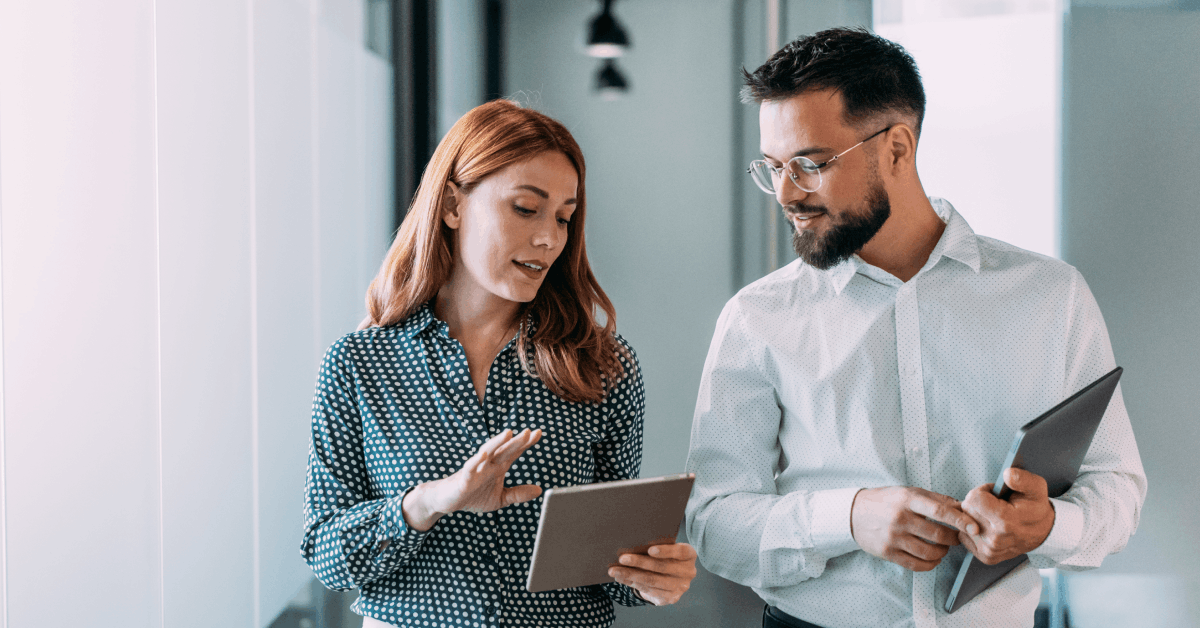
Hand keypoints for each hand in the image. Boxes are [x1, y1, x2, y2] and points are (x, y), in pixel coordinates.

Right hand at [402, 429, 542, 530]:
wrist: (448, 501)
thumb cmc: (473, 496)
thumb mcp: (500, 498)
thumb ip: (518, 493)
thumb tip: (540, 490)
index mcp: (498, 467)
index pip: (514, 452)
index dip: (526, 443)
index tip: (539, 433)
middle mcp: (488, 464)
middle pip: (505, 450)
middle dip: (517, 441)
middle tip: (530, 431)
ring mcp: (476, 468)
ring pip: (488, 452)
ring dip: (498, 442)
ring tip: (509, 433)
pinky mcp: (464, 477)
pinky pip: (470, 467)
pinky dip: (476, 460)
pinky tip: (484, 453)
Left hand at [607, 543, 697, 605]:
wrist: (671, 578)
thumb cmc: (665, 556)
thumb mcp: (666, 549)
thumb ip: (655, 546)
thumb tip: (630, 542)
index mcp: (689, 555)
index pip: (680, 551)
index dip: (665, 551)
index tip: (650, 550)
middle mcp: (688, 572)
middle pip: (661, 567)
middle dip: (639, 562)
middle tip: (622, 558)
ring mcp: (680, 587)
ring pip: (652, 580)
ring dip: (631, 575)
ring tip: (615, 570)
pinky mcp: (671, 598)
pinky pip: (649, 590)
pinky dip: (633, 583)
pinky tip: (621, 578)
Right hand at [850, 486, 979, 571]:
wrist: (853, 513)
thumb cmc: (885, 500)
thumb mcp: (908, 492)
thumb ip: (936, 499)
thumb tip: (962, 507)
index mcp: (907, 500)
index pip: (939, 511)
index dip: (960, 520)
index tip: (974, 528)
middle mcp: (900, 518)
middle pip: (937, 535)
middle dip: (953, 539)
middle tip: (956, 538)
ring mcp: (893, 537)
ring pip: (929, 553)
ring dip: (942, 553)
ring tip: (942, 548)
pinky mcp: (888, 552)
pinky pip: (916, 565)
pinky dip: (930, 564)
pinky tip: (932, 558)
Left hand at [958, 468, 1054, 564]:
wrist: (1043, 532)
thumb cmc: (1036, 507)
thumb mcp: (1036, 487)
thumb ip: (1022, 478)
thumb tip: (1007, 474)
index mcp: (1005, 521)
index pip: (973, 498)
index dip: (983, 491)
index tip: (995, 493)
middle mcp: (995, 539)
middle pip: (967, 510)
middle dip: (978, 503)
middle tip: (995, 504)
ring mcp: (990, 550)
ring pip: (964, 523)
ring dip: (975, 516)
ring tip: (993, 515)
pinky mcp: (986, 557)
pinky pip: (965, 536)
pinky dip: (973, 529)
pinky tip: (989, 526)